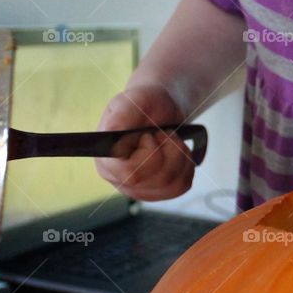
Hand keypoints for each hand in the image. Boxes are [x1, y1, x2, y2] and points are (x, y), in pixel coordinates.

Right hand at [94, 83, 195, 200]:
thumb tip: (111, 133)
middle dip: (169, 150)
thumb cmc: (146, 103)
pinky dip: (186, 165)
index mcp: (106, 161)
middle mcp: (119, 179)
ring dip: (179, 155)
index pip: (132, 174)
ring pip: (171, 184)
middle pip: (157, 180)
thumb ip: (121, 117)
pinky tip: (177, 152)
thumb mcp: (134, 101)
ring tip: (169, 139)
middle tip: (161, 133)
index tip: (149, 134)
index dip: (149, 153)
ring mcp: (139, 189)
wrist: (161, 107)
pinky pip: (181, 186)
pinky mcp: (158, 192)